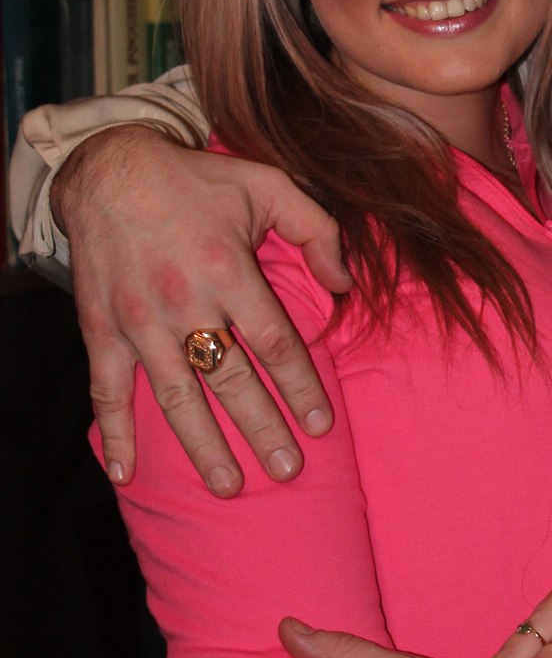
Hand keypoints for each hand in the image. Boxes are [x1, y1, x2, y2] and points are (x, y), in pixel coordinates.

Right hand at [54, 126, 349, 492]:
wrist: (108, 171)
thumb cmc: (195, 180)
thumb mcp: (267, 183)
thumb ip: (316, 228)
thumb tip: (344, 284)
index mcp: (228, 270)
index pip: (274, 342)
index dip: (300, 386)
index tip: (320, 424)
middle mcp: (184, 303)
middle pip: (231, 380)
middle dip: (262, 430)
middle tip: (287, 470)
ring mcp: (139, 323)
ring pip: (176, 396)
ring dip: (203, 445)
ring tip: (229, 485)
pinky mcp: (102, 331)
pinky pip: (106, 391)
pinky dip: (114, 435)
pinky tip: (125, 474)